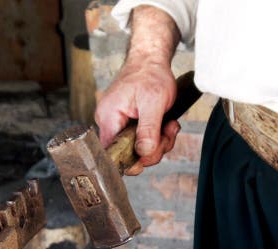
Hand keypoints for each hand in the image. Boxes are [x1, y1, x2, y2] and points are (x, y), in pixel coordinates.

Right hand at [94, 59, 180, 175]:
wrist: (150, 59)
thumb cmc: (150, 74)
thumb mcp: (153, 103)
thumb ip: (148, 131)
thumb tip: (144, 153)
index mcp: (108, 119)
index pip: (113, 154)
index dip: (133, 160)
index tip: (152, 152)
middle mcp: (108, 123)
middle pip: (128, 154)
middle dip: (154, 148)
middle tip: (168, 131)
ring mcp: (117, 124)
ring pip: (138, 148)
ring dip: (159, 141)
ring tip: (169, 124)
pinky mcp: (126, 123)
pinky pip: (141, 139)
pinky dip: (156, 135)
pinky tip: (165, 124)